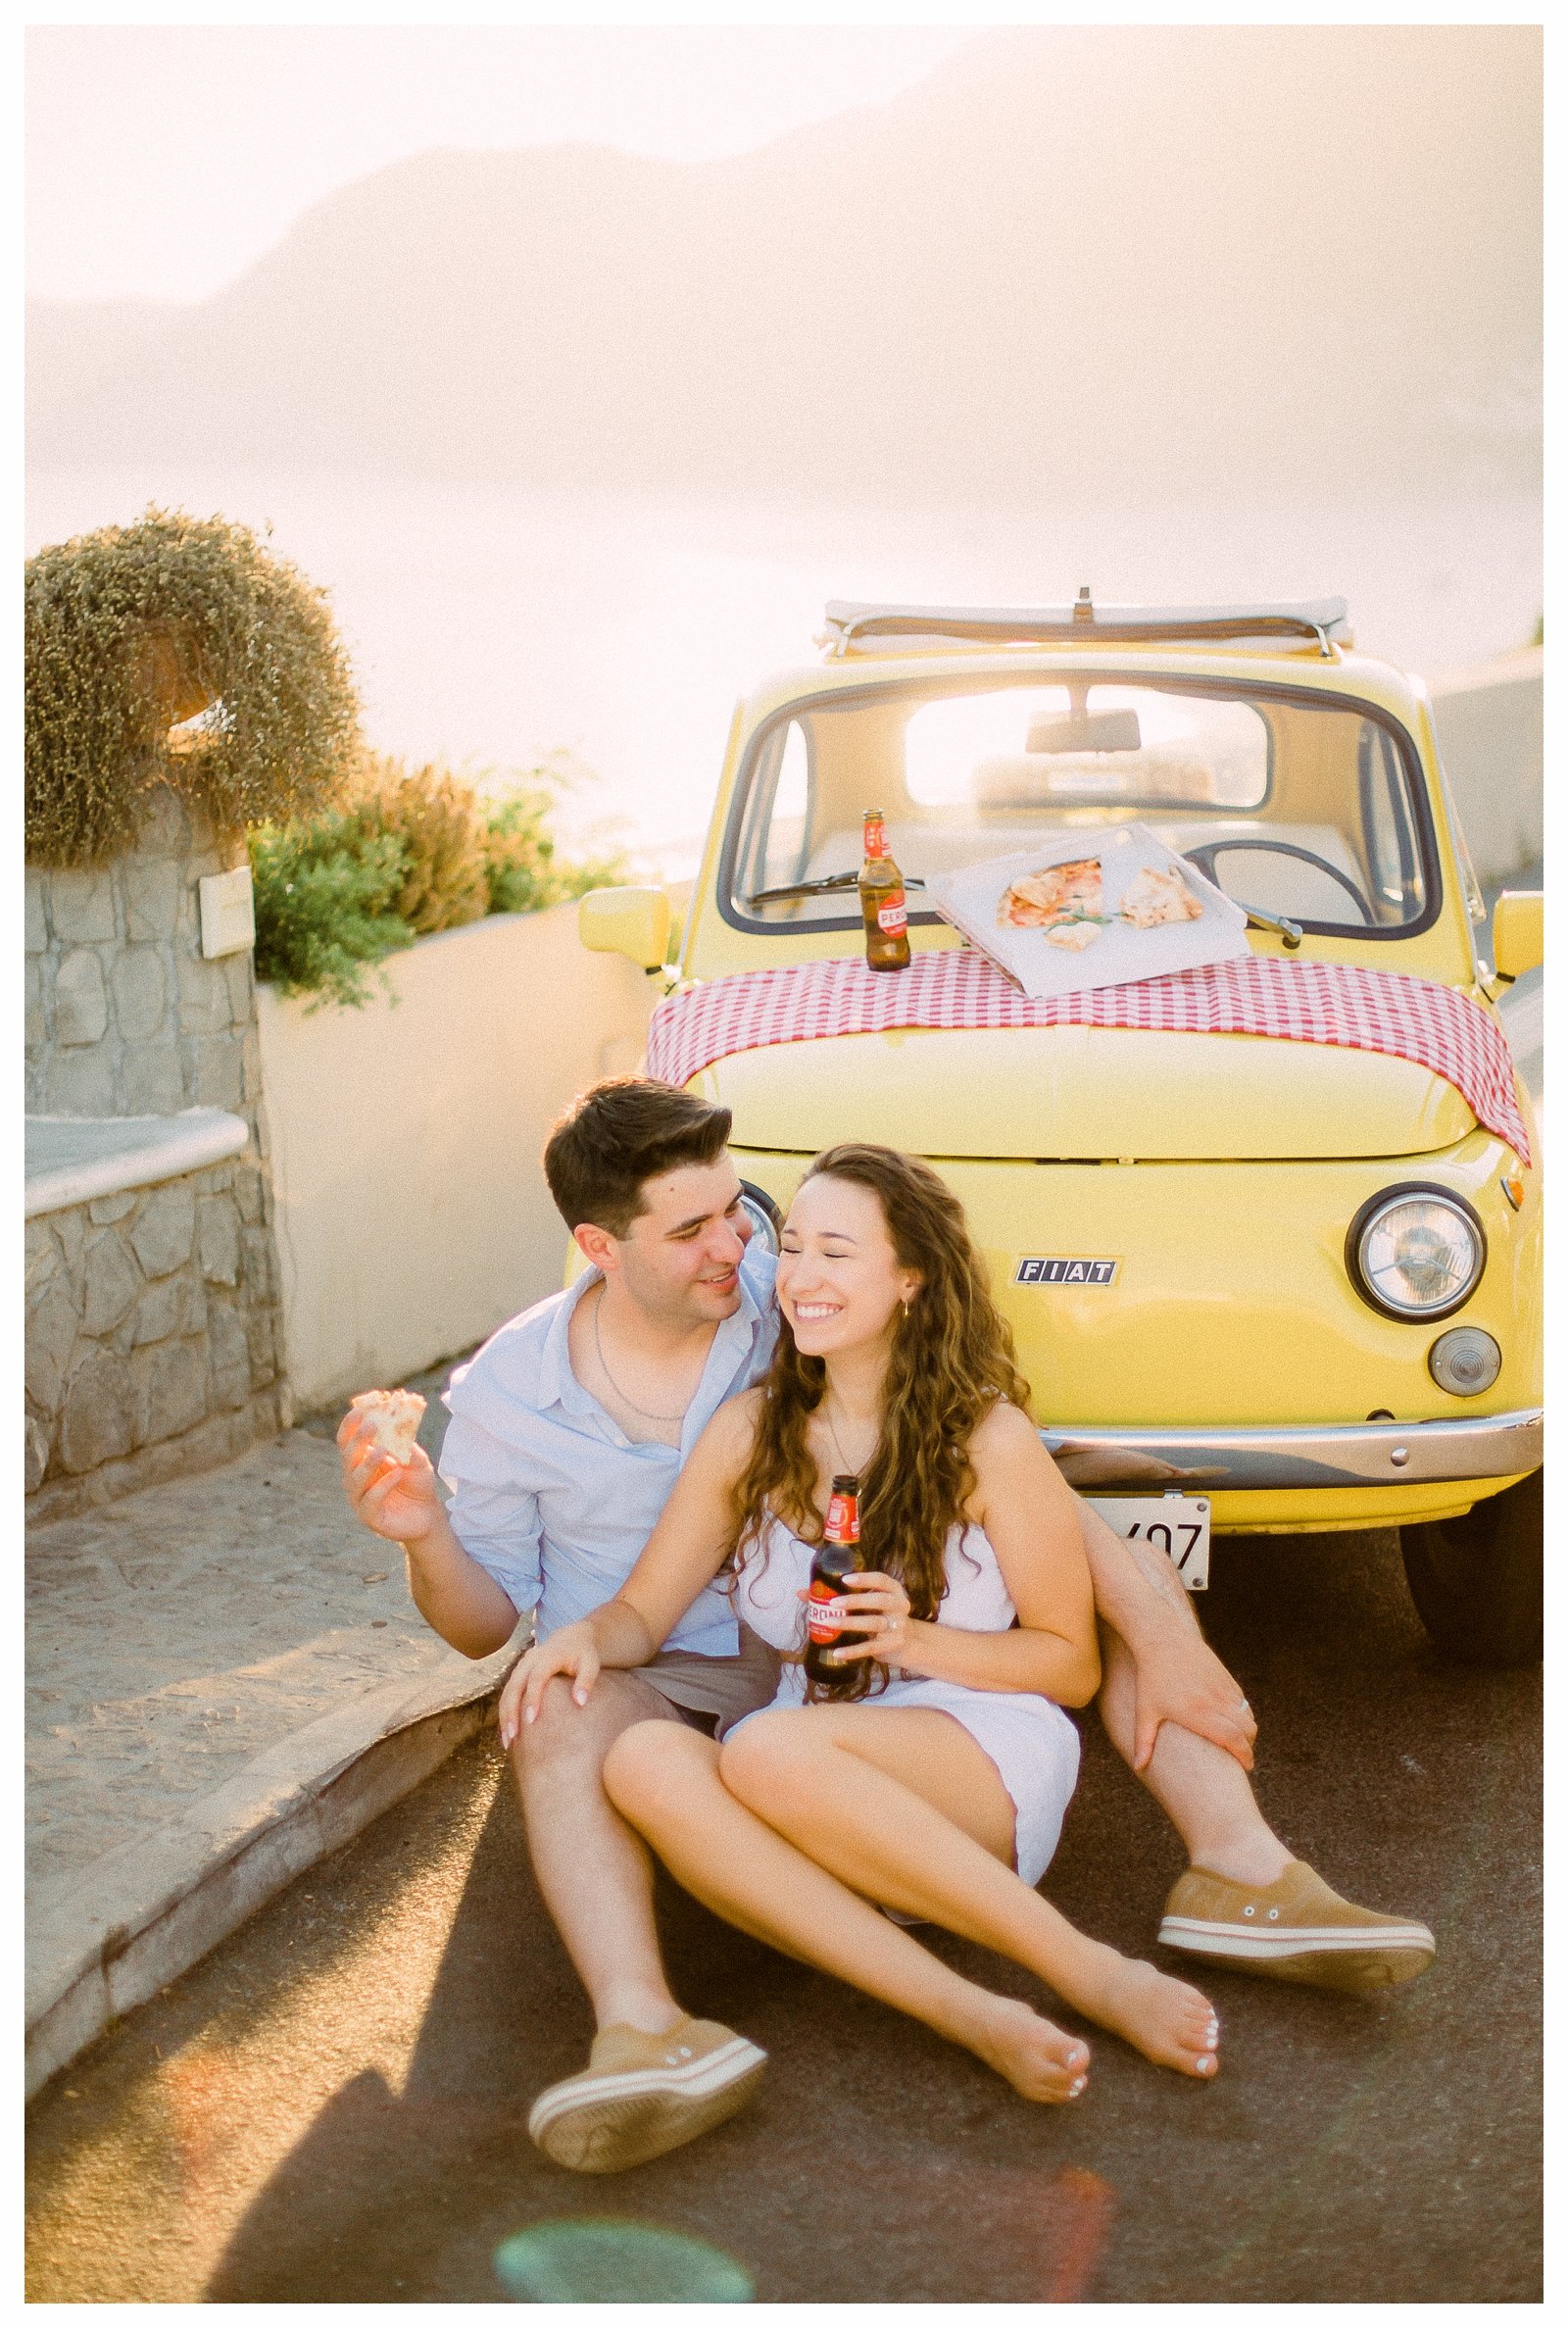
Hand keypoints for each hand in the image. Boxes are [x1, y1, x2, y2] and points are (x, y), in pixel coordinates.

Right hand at [337, 1407, 442, 1545]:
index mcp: (362, 1460)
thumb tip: (397, 1426)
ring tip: (382, 1450)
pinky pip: (370, 1500)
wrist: (428, 1515)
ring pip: (355, 1479)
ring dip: (367, 1463)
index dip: (350, 1425)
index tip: (359, 1410)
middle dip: (358, 1440)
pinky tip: (396, 1474)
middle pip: (348, 1457)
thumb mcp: (417, 1459)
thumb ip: (406, 1445)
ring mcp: (360, 1498)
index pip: (347, 1441)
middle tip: (371, 1425)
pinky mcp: (369, 1517)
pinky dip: (382, 1486)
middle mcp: (355, 1478)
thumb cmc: (418, 1483)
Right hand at [497, 1623, 600, 1748]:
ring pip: (506, 1693)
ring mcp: (520, 1667)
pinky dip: (505, 1713)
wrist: (570, 1638)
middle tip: (513, 1736)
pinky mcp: (517, 1676)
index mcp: (547, 1656)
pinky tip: (508, 1733)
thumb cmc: (583, 1654)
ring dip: (505, 1716)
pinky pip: (507, 1695)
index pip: (536, 1677)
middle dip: (511, 1712)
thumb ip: (586, 1681)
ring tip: (508, 1742)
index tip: (531, 1720)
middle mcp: (529, 1661)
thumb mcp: (590, 1664)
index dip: (532, 1698)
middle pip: (514, 1687)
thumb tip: (580, 1702)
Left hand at [803, 1571, 921, 1667]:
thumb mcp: (868, 1602)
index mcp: (894, 1590)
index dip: (865, 1579)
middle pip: (880, 1601)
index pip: (881, 1580)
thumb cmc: (880, 1614)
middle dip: (856, 1601)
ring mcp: (898, 1626)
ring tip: (829, 1622)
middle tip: (833, 1602)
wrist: (907, 1642)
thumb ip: (839, 1595)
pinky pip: (870, 1648)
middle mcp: (900, 1606)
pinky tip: (837, 1652)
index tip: (845, 1579)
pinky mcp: (892, 1645)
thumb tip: (801, 1593)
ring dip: (850, 1623)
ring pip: (874, 1623)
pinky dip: (853, 1651)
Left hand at [1129, 1624, 1256, 1772]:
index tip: (1245, 1767)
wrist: (1164, 1639)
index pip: (1234, 1738)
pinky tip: (1230, 1721)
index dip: (1245, 1755)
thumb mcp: (1144, 1710)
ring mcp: (1223, 1687)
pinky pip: (1242, 1700)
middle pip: (1248, 1729)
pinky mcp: (1226, 1676)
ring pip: (1248, 1714)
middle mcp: (1216, 1700)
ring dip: (1247, 1730)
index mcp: (1199, 1712)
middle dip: (1249, 1746)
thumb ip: (1144, 1741)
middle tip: (1242, 1757)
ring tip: (1236, 1741)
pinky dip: (1242, 1714)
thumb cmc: (1151, 1677)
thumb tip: (1139, 1767)